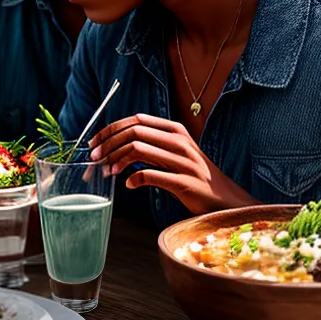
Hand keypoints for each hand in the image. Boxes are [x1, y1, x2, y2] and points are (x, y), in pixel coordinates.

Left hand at [89, 114, 257, 215]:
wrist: (225, 199)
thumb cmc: (196, 176)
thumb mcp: (177, 153)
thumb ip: (154, 145)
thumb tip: (121, 144)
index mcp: (176, 130)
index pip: (136, 120)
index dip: (111, 129)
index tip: (95, 141)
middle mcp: (179, 141)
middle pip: (134, 131)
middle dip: (108, 143)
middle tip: (94, 157)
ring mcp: (183, 161)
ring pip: (139, 149)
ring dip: (116, 159)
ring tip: (107, 171)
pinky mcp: (183, 182)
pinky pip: (150, 175)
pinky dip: (133, 178)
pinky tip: (127, 183)